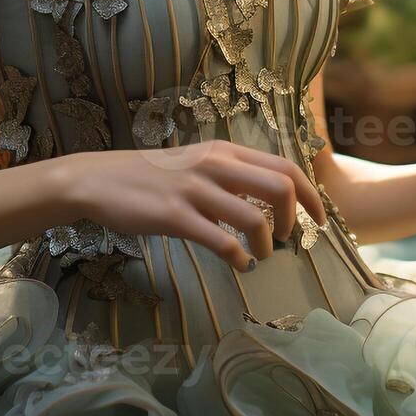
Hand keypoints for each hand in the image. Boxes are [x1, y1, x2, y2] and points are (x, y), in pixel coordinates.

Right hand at [62, 142, 327, 272]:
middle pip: (280, 185)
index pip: (284, 165)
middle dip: (295, 217)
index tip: (318, 218)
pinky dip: (238, 257)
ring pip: (253, 217)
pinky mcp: (174, 215)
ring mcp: (194, 189)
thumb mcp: (196, 163)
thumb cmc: (150, 176)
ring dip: (266, 243)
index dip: (310, 194)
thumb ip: (229, 176)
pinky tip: (239, 265)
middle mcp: (215, 164)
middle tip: (289, 238)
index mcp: (224, 151)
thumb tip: (264, 199)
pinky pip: (220, 240)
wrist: (98, 179)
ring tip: (259, 255)